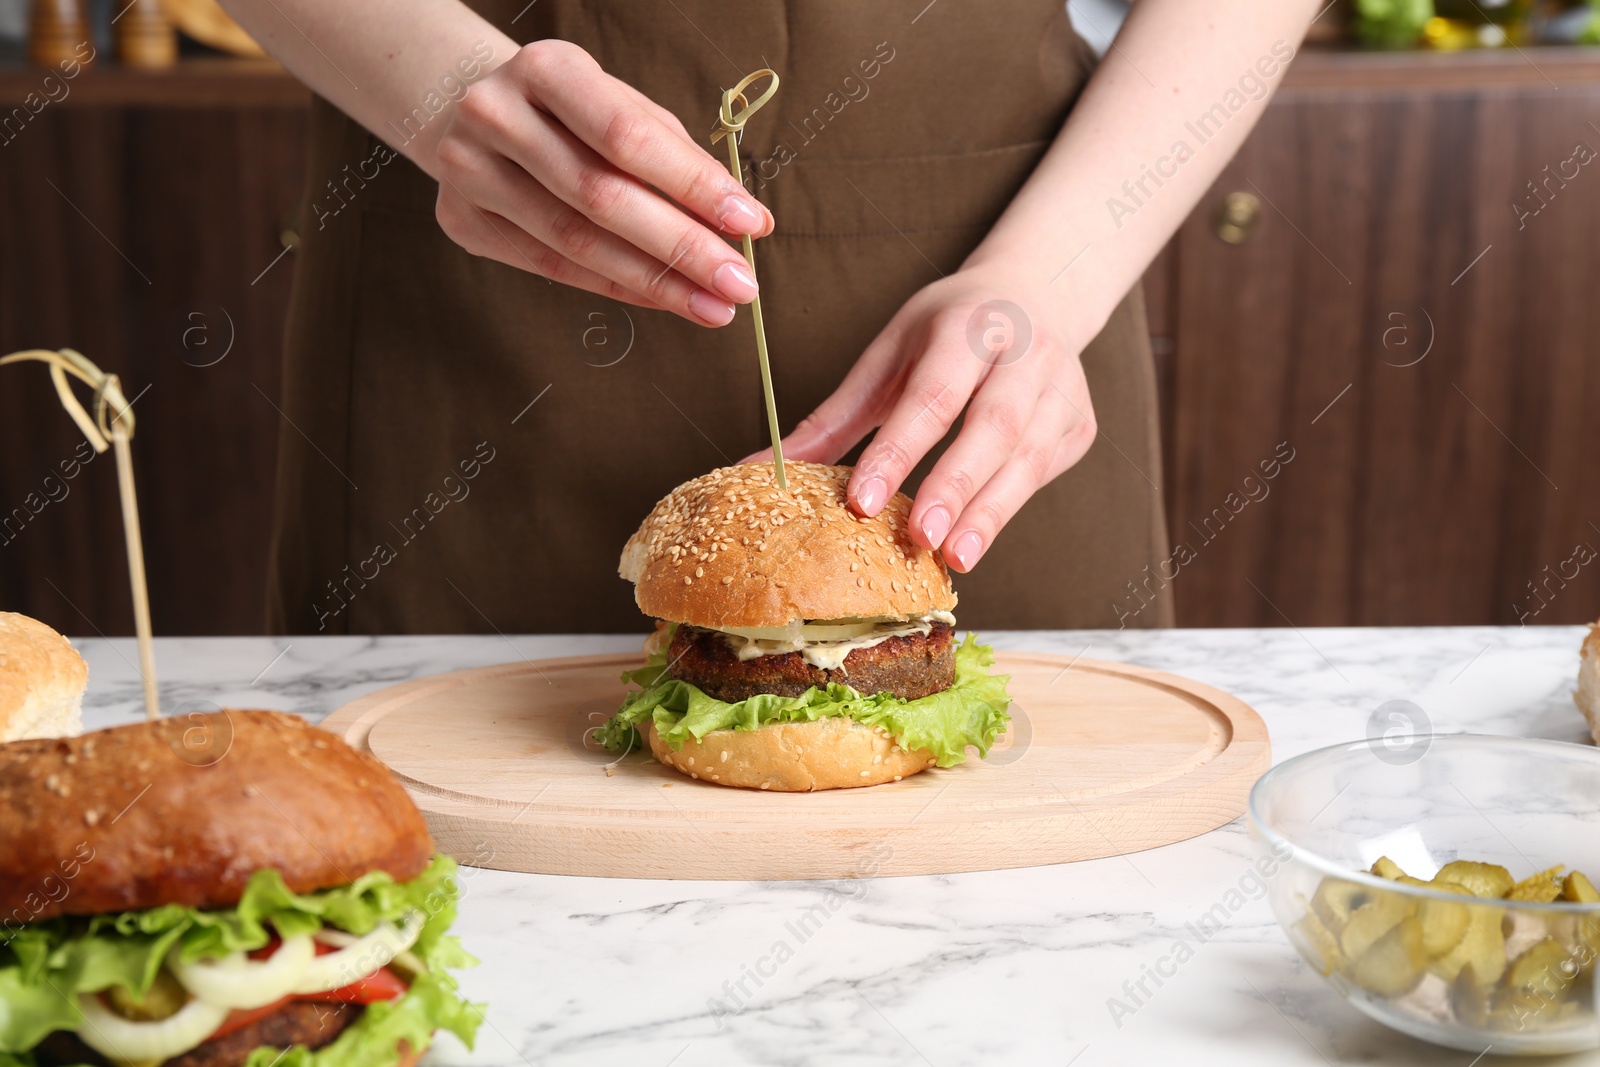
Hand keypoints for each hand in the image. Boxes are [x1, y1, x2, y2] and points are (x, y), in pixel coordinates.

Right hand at [430, 39, 772, 325]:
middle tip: (739, 284)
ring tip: (713, 306)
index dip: (693, 185)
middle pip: (602, 197)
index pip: (627, 136)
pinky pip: (552, 267)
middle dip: (682, 247)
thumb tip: (741, 219)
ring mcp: (469, 170)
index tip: (750, 223)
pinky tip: (663, 299)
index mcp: (544, 69)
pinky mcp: (462, 220)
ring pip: (575, 243)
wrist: (473, 112)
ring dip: (656, 283)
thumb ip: (674, 155)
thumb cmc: (568, 112)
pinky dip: (616, 286)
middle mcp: (495, 115)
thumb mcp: (621, 106)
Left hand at [746, 265, 1097, 572]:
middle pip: (994, 426)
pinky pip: (1042, 474)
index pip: (930, 396)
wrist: (1038, 292)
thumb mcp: (888, 356)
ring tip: (953, 557)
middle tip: (920, 539)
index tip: (863, 502)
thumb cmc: (947, 332)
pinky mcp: (1080, 425)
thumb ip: (833, 417)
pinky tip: (976, 538)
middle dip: (956, 486)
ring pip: (1028, 458)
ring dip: (990, 513)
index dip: (899, 451)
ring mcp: (1062, 390)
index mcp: (965, 327)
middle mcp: (1023, 353)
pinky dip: (1009, 509)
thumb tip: (761, 467)